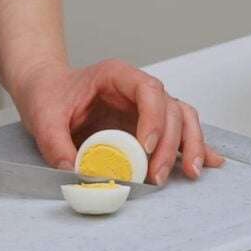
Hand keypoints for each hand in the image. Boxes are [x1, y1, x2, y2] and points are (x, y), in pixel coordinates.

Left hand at [10, 59, 223, 184]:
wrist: (45, 90)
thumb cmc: (47, 93)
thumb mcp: (42, 117)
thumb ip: (55, 145)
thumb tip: (74, 174)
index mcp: (117, 76)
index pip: (149, 90)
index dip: (154, 118)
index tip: (146, 146)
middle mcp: (137, 89)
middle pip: (170, 109)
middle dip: (170, 144)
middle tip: (156, 175)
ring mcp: (145, 107)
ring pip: (182, 120)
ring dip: (189, 145)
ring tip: (189, 172)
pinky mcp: (146, 126)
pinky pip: (177, 133)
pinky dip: (193, 147)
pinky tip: (207, 163)